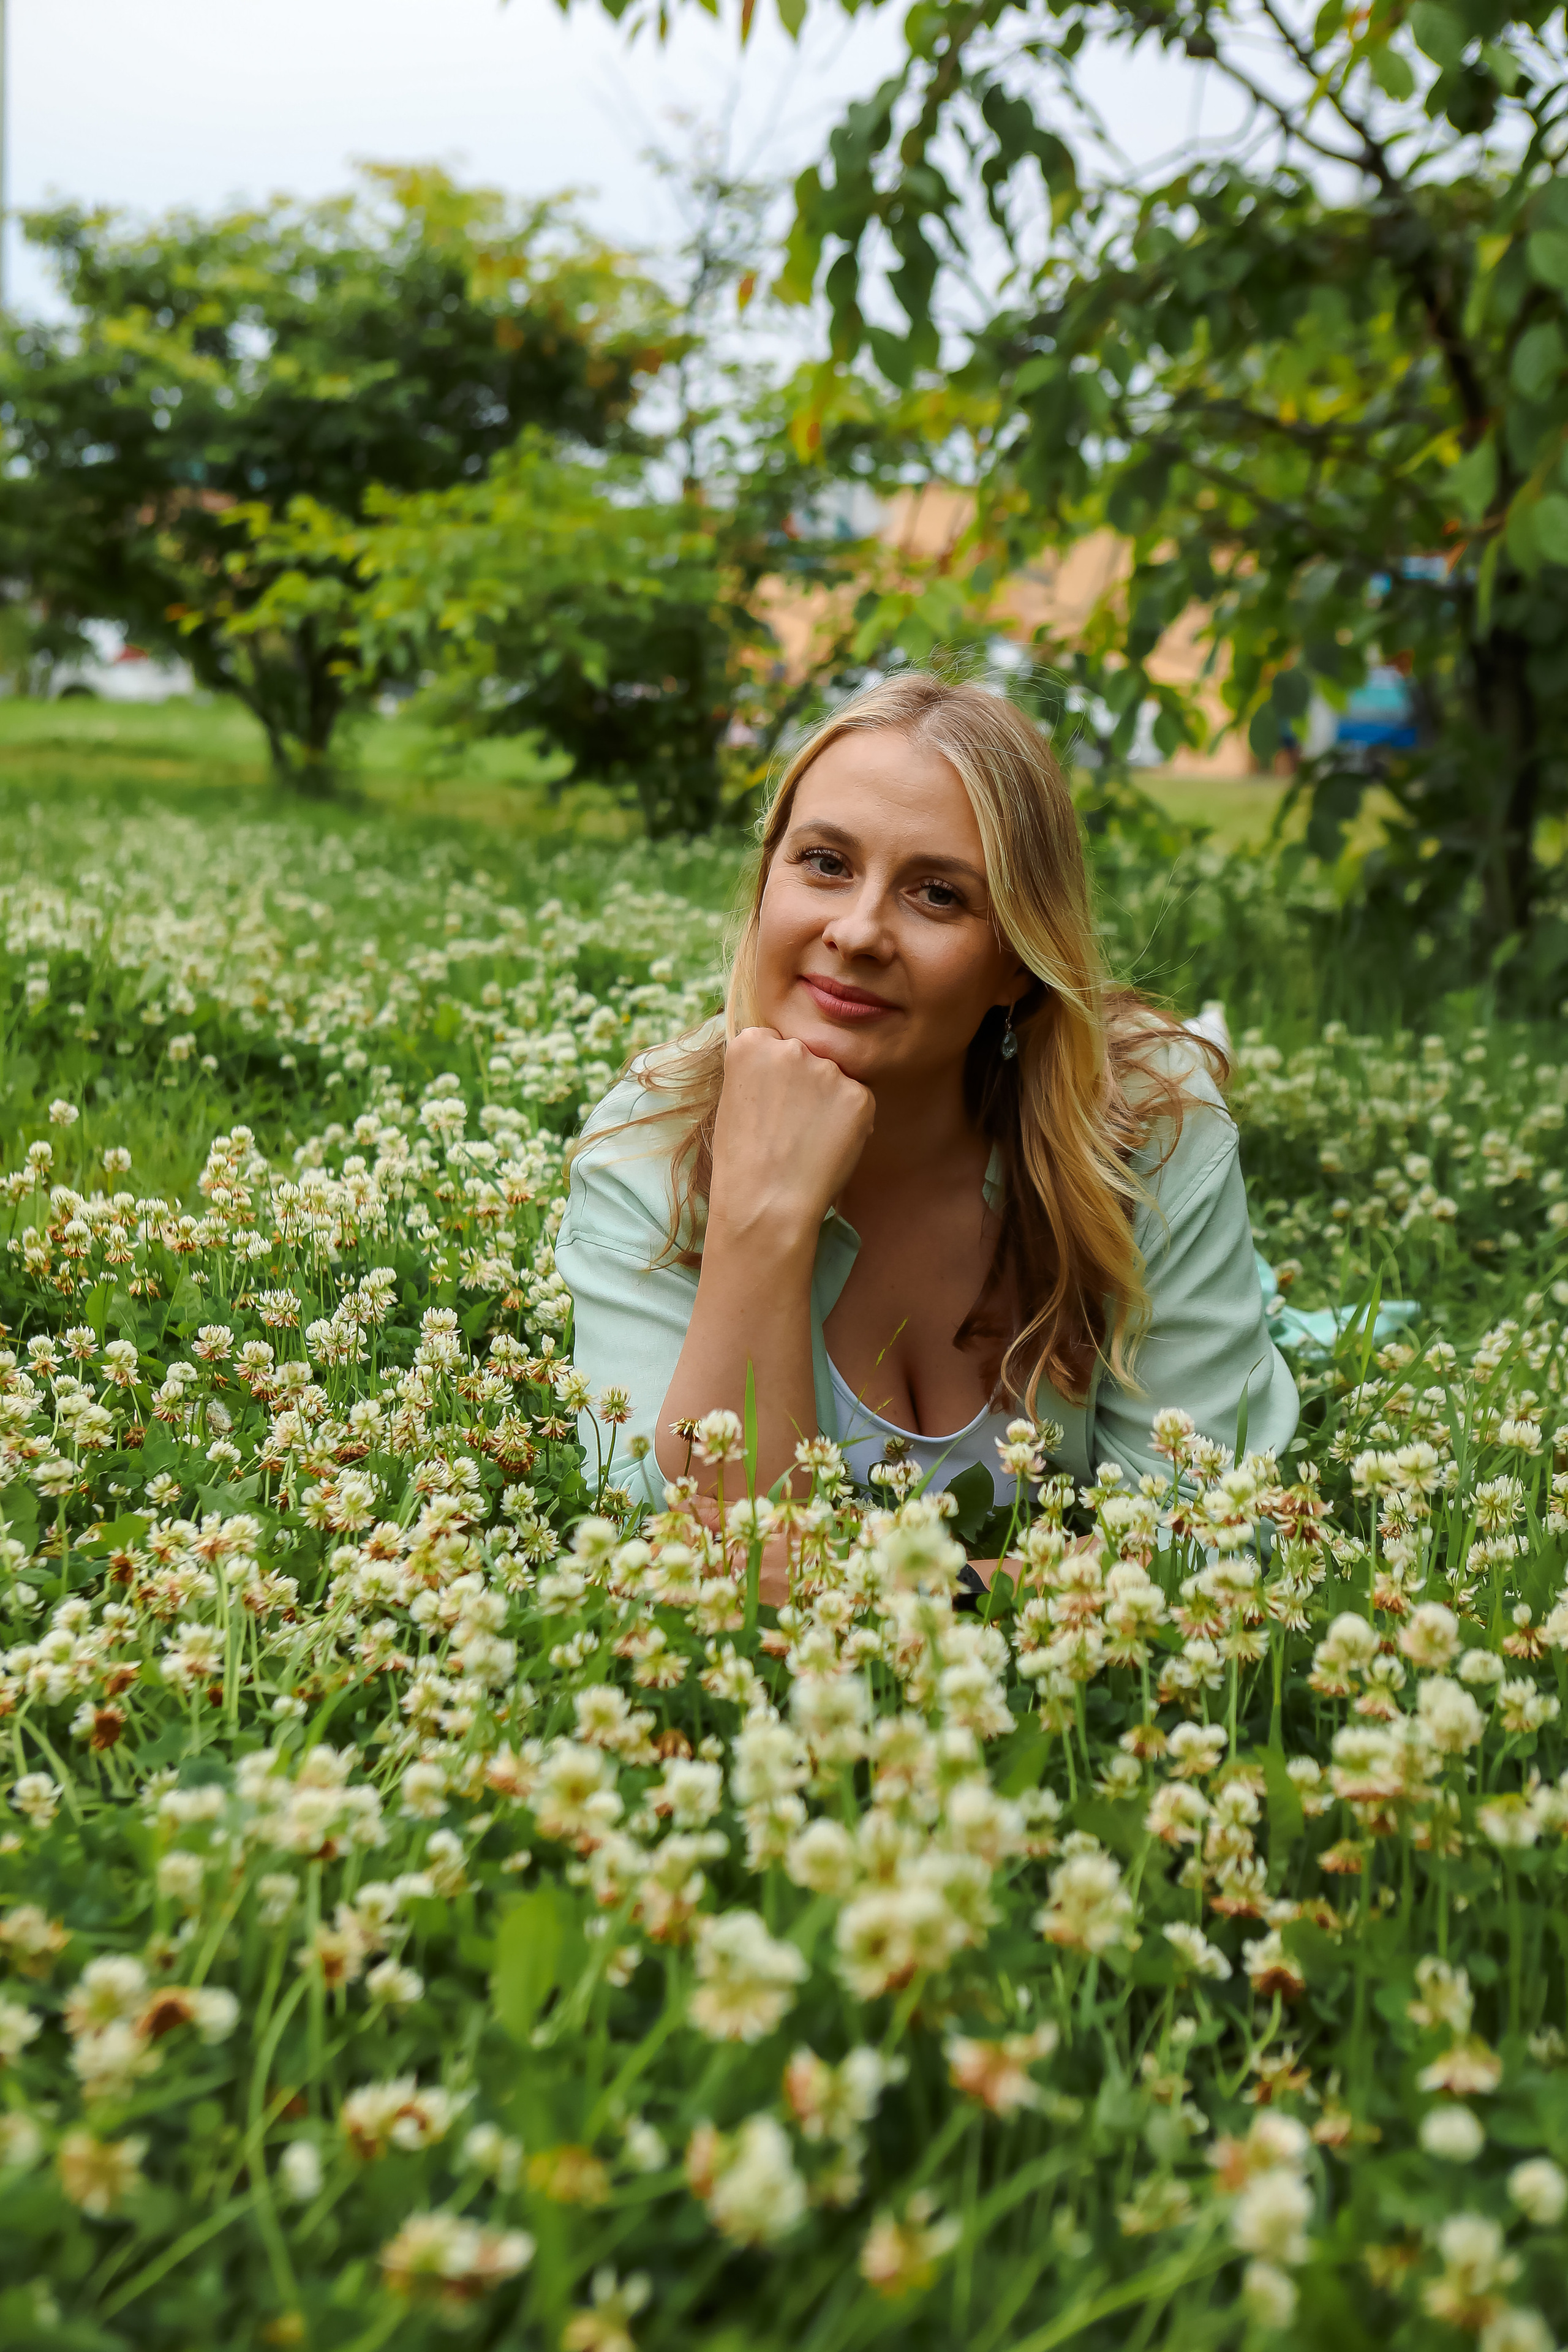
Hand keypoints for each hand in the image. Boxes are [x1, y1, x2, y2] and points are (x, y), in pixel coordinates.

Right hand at [708, 1026, 874, 1257]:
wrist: (766, 1204)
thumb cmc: (743, 1162)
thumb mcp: (735, 1100)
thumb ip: (762, 1072)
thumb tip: (792, 1067)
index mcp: (751, 1043)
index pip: (774, 1044)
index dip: (775, 1079)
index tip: (769, 1105)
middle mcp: (791, 1047)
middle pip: (807, 1057)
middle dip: (804, 1085)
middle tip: (790, 1127)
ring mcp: (828, 1070)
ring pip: (835, 1080)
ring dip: (828, 1103)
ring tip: (806, 1142)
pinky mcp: (859, 1096)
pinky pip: (858, 1102)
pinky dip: (850, 1123)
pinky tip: (827, 1148)